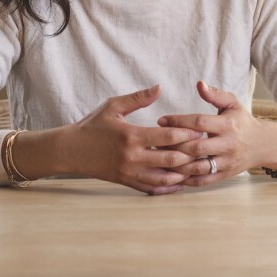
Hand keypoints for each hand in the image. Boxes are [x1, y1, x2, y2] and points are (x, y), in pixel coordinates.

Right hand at [54, 85, 201, 193]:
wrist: (71, 151)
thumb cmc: (93, 126)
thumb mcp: (112, 106)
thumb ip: (138, 98)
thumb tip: (159, 87)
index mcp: (131, 135)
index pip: (167, 135)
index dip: (187, 133)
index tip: (201, 130)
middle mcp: (132, 156)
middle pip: (170, 159)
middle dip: (190, 154)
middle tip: (205, 149)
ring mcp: (130, 172)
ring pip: (164, 178)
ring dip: (183, 173)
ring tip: (197, 166)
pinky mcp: (126, 182)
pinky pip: (152, 189)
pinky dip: (168, 187)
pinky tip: (180, 182)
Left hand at [157, 81, 276, 186]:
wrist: (261, 144)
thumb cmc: (241, 121)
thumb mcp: (232, 104)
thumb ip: (215, 95)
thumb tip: (199, 84)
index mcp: (227, 125)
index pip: (199, 123)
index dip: (179, 121)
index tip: (161, 120)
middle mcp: (227, 145)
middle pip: (196, 147)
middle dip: (174, 145)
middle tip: (155, 141)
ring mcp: (226, 162)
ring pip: (197, 166)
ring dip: (177, 164)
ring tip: (161, 159)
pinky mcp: (224, 175)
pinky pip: (203, 180)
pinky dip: (187, 179)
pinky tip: (173, 174)